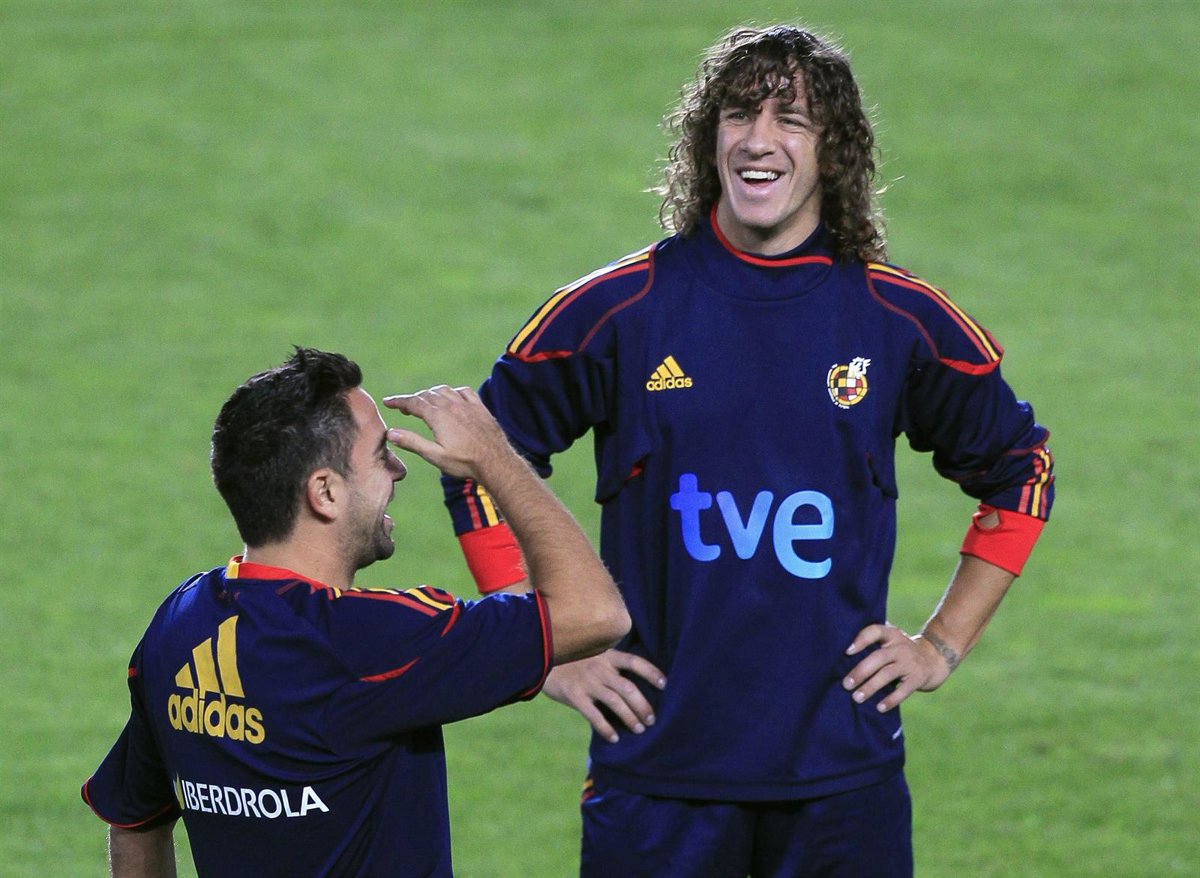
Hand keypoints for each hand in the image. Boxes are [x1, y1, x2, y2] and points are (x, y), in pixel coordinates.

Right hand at [383, 386, 511, 479]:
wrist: (495, 462)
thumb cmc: (464, 462)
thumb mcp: (434, 455)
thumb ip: (412, 442)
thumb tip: (391, 433)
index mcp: (438, 416)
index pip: (413, 402)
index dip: (398, 401)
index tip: (388, 401)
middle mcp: (452, 405)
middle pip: (427, 395)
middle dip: (413, 399)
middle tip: (403, 407)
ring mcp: (467, 405)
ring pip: (444, 390)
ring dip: (431, 393)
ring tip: (424, 402)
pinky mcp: (480, 408)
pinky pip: (464, 391)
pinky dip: (453, 391)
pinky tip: (452, 397)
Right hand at [543, 649, 665, 742]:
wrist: (540, 660)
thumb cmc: (572, 661)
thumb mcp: (593, 654)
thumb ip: (610, 664)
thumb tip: (632, 683)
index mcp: (607, 656)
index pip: (635, 662)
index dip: (651, 672)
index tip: (664, 684)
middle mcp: (600, 668)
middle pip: (629, 688)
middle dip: (643, 706)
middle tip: (651, 720)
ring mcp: (587, 682)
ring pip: (615, 702)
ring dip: (630, 718)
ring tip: (639, 729)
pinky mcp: (574, 695)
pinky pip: (594, 715)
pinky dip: (606, 728)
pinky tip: (614, 738)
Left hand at [843, 622, 953, 712]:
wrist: (933, 659)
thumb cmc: (900, 652)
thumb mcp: (890, 641)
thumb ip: (873, 645)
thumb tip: (839, 660)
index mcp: (891, 634)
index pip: (875, 631)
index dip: (861, 639)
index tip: (847, 651)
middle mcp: (900, 646)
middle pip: (878, 657)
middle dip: (860, 672)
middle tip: (846, 684)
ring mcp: (910, 662)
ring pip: (887, 674)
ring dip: (870, 687)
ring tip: (856, 698)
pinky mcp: (918, 678)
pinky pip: (903, 690)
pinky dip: (891, 699)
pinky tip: (879, 707)